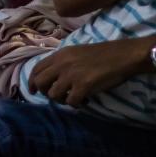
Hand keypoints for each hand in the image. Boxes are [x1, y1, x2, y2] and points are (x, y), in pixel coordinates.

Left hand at [28, 37, 153, 105]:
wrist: (123, 55)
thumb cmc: (104, 53)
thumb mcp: (78, 52)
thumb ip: (64, 62)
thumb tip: (53, 77)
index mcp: (61, 54)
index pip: (36, 68)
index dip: (32, 81)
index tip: (33, 90)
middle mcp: (62, 63)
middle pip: (39, 83)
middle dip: (45, 92)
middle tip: (57, 96)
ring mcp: (72, 75)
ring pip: (53, 95)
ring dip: (62, 100)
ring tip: (74, 97)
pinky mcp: (82, 86)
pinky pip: (70, 102)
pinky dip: (77, 104)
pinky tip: (86, 101)